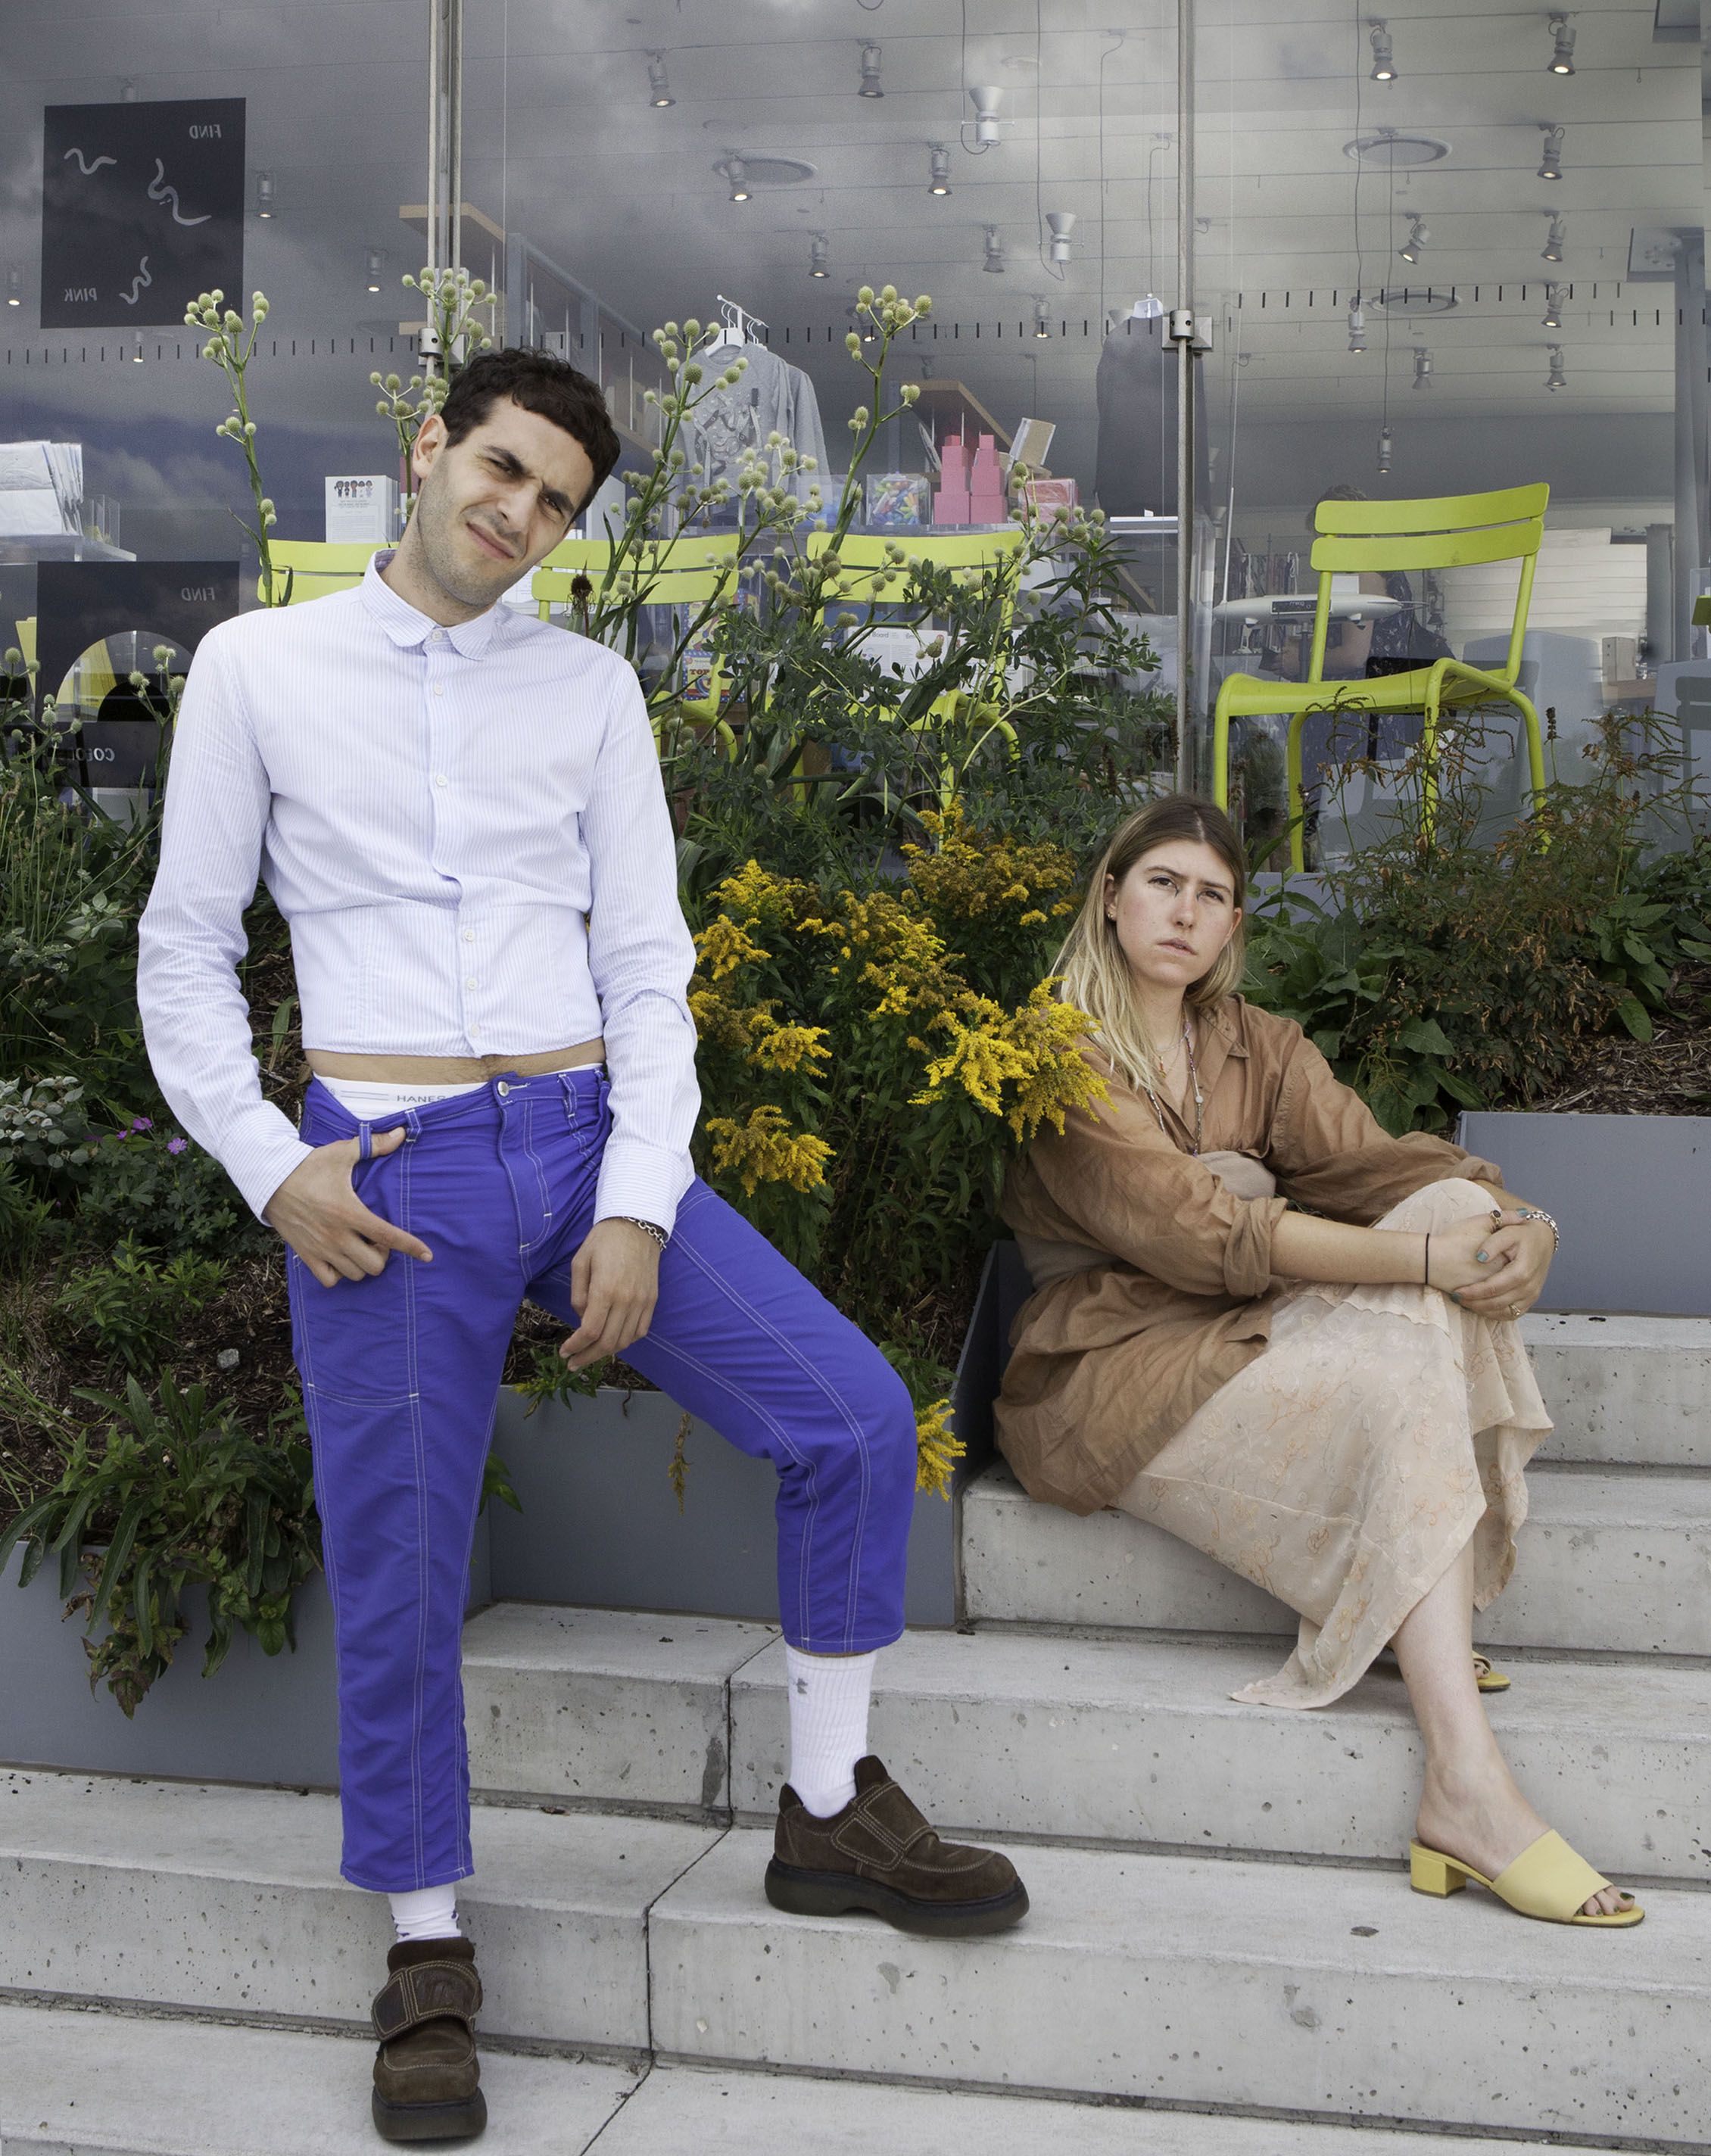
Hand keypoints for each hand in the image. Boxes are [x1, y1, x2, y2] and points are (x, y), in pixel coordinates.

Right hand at [264, 1127, 432, 1287]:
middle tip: (377, 1239)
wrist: (270, 1180)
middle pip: (374, 1265)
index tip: (426, 1254)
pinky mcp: (306, 1255)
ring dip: (363, 1264)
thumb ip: (374, 1145)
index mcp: (349, 1212)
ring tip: (360, 1246)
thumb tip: (401, 1133)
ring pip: (355, 1274)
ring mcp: (321, 1249)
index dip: (410, 1247)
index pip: (387, 1236)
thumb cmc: (308, 1167)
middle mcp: (337, 1235)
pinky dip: (339, 1274)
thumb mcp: (342, 1153)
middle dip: (383, 1255)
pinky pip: (330, 1280)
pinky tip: (341, 1258)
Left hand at [559, 1218, 661, 1370]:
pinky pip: (641, 1330)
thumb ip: (578, 1295)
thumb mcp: (580, 1262)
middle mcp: (626, 1300)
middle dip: (588, 1357)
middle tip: (574, 1364)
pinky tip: (613, 1340)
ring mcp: (642, 1302)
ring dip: (607, 1352)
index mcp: (605, 1290)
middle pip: (607, 1342)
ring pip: (625, 1341)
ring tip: (591, 1354)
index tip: (565, 1353)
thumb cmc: (603, 1241)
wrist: (637, 1225)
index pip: (589, 1332)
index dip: (575, 1347)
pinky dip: (627, 1340)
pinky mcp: (652, 1300)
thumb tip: (581, 1319)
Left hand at [1429, 1208, 1552, 1318]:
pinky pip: (1511, 1314)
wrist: (1542, 1240)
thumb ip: (1493, 1243)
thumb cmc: (1522, 1235)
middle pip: (1498, 1303)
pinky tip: (1479, 1306)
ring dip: (1483, 1310)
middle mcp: (1530, 1287)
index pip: (1495, 1287)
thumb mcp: (1508, 1232)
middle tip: (1456, 1298)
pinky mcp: (1530, 1300)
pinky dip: (1494, 1313)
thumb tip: (1480, 1257)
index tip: (1457, 1291)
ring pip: (1504, 1312)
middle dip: (1475, 1303)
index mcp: (1523, 1271)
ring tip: (1465, 1302)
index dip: (1474, 1291)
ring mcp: (1532, 1296)